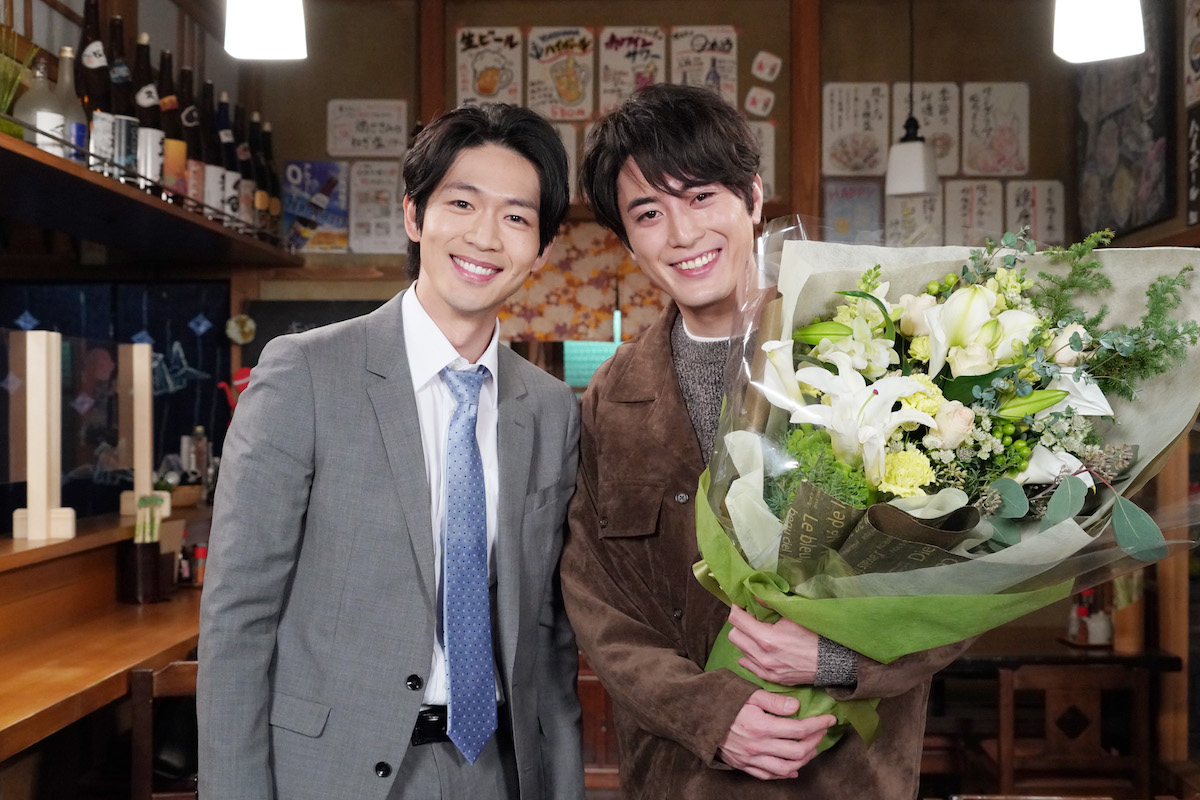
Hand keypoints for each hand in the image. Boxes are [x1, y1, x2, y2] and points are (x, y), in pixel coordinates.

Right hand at [718, 690, 835, 779]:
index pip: (799, 730)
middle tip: (821, 731)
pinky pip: (769, 776)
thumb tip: (796, 707)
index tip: (829, 719)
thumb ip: (774, 701)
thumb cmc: (723, 701)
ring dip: (804, 760)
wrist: (697, 718)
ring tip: (812, 749)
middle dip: (815, 741)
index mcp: (760, 726)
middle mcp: (757, 747)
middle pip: (797, 751)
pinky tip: (793, 768)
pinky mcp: (743, 766)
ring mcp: (750, 759)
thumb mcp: (748, 693)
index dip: (818, 725)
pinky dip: (784, 774)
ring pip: (786, 768)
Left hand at [727, 603, 819, 685]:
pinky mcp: (771, 678)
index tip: (742, 604)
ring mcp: (766, 669)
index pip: (736, 620)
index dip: (737, 608)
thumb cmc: (814, 635)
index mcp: (766, 638)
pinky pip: (749, 665)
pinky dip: (750, 654)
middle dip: (739, 624)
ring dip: (745, 639)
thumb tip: (753, 594)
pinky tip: (758, 648)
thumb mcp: (794, 615)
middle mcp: (762, 656)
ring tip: (757, 632)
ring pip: (740, 650)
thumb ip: (770, 603)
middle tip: (749, 618)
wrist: (831, 662)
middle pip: (734, 635)